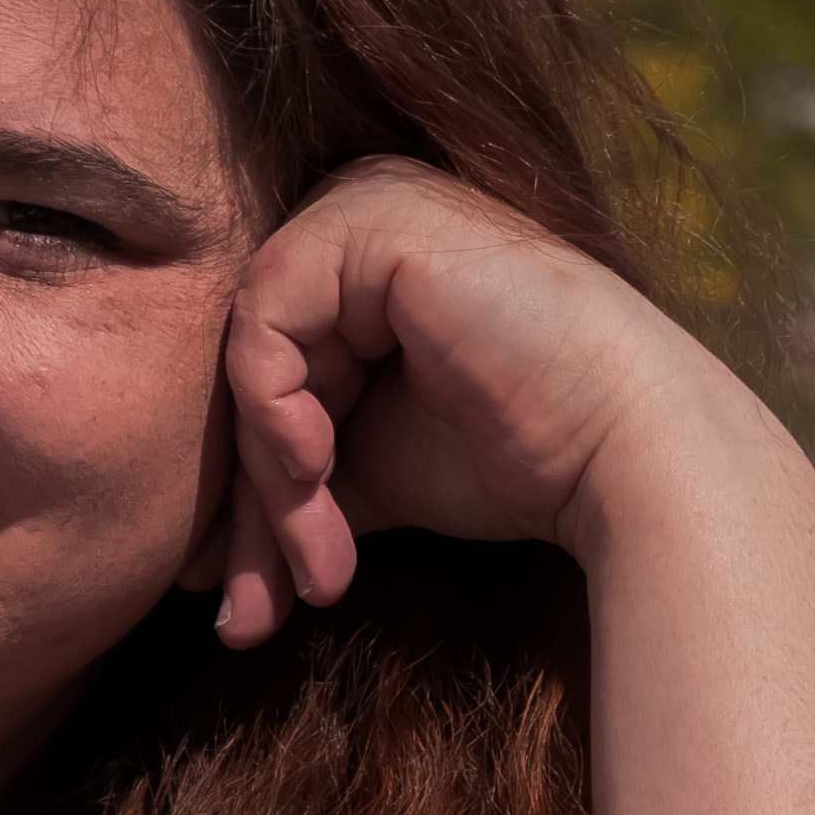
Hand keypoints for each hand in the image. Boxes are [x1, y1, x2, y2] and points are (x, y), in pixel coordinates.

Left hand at [190, 158, 722, 647]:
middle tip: (254, 611)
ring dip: (269, 485)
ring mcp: (361, 203)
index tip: (251, 601)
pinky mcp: (370, 215)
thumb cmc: (513, 459)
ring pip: (245, 361)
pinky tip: (320, 471)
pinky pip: (264, 325)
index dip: (248, 501)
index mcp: (350, 262)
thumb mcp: (362, 471)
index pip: (254, 382)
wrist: (627, 455)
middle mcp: (351, 214)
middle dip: (249, 508)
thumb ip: (282, 484)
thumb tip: (188, 563)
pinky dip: (275, 416)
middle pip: (242, 374)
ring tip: (313, 568)